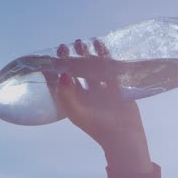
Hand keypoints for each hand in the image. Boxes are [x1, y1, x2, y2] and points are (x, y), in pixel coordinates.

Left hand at [51, 39, 152, 171]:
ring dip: (88, 56)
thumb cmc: (97, 127)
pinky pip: (109, 70)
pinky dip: (105, 58)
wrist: (123, 136)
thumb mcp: (76, 113)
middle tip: (69, 45)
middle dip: (72, 59)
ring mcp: (100, 91)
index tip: (55, 54)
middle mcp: (84, 95)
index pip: (61, 82)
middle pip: (76, 72)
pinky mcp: (115, 88)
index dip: (56, 68)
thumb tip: (62, 74)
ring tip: (84, 42)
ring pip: (92, 69)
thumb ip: (66, 95)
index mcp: (72, 101)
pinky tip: (101, 46)